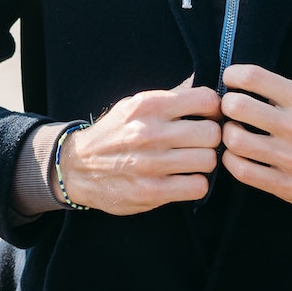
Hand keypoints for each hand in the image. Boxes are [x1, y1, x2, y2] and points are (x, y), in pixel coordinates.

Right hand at [55, 77, 222, 214]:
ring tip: (192, 162)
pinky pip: (197, 187)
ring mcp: (150, 164)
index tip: (209, 118)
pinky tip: (184, 179)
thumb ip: (169, 101)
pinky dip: (196, 184)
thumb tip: (211, 98)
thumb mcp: (134, 105)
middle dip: (211, 139)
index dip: (214, 110)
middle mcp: (149, 132)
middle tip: (201, 144)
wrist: (77, 167)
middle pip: (212, 133)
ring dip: (204, 163)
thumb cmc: (114, 134)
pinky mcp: (151, 192)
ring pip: (208, 160)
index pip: (205, 100)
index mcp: (148, 105)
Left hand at [220, 64, 291, 216]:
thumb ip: (289, 96)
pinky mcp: (287, 186)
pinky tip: (236, 155)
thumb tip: (250, 86)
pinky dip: (232, 160)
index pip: (254, 78)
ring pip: (235, 140)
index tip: (231, 79)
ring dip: (227, 133)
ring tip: (233, 132)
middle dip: (226, 105)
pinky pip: (242, 171)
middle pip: (237, 107)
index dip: (234, 75)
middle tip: (229, 109)